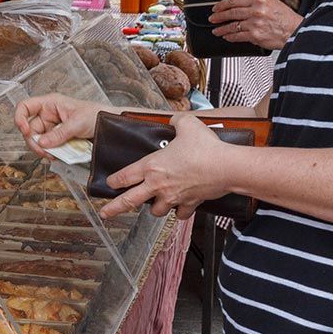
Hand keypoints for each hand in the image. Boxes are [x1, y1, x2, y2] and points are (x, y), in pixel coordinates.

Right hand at [14, 94, 108, 157]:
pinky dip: (51, 153)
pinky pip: (48, 148)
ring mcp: (53, 128)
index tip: (25, 130)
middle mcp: (49, 115)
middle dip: (35, 142)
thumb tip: (42, 143)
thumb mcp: (77, 123)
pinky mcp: (58, 139)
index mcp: (50, 104)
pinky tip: (58, 155)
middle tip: (44, 151)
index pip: (25, 107)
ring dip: (44, 150)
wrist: (111, 127)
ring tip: (54, 154)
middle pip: (30, 129)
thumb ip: (59, 134)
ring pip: (38, 141)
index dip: (20, 118)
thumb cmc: (98, 115)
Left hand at [98, 114, 231, 218]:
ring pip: (156, 210)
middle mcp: (159, 185)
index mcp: (152, 166)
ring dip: (154, 208)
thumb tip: (175, 119)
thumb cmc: (205, 147)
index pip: (125, 176)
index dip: (114, 180)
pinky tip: (180, 208)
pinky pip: (180, 214)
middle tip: (105, 213)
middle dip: (114, 208)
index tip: (109, 183)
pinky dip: (179, 212)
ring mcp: (174, 197)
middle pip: (130, 201)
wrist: (226, 167)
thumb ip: (176, 120)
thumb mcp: (187, 124)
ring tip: (155, 204)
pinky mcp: (190, 204)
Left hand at [210, 0, 301, 50]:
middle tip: (212, 18)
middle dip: (219, 15)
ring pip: (232, 25)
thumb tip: (243, 1)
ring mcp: (255, 23)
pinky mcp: (255, 35)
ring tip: (216, 30)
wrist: (296, 32)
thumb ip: (258, 0)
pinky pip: (237, 36)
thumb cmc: (286, 19)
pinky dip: (230, 37)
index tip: (217, 6)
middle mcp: (257, 10)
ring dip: (222, 28)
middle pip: (232, 11)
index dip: (223, 3)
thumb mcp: (273, 2)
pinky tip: (226, 36)